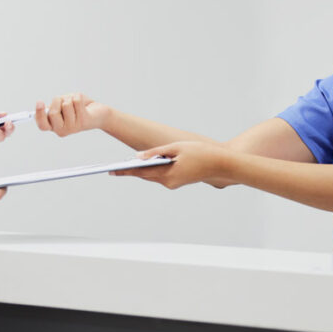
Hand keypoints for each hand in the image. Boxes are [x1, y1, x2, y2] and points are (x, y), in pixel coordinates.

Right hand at [34, 93, 108, 137]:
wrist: (98, 114)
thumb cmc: (78, 108)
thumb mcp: (62, 105)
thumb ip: (54, 106)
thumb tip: (46, 105)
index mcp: (54, 126)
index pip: (42, 125)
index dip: (39, 114)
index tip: (39, 102)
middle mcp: (62, 130)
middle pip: (53, 112)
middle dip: (58, 101)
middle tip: (65, 101)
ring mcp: (73, 127)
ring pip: (66, 105)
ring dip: (70, 99)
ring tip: (76, 104)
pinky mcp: (83, 121)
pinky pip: (76, 101)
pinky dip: (78, 97)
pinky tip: (83, 104)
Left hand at [112, 141, 231, 189]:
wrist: (221, 163)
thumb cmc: (201, 153)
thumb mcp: (176, 148)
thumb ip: (156, 152)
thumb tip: (138, 157)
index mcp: (168, 175)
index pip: (142, 172)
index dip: (125, 171)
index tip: (111, 171)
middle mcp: (169, 182)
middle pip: (145, 176)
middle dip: (131, 171)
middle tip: (113, 169)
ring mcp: (174, 183)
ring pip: (153, 176)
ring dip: (142, 170)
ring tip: (125, 166)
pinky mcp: (178, 181)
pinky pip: (161, 175)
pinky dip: (153, 170)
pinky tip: (145, 165)